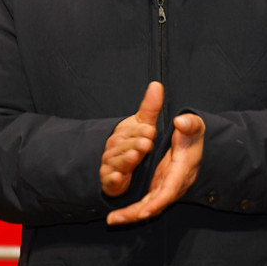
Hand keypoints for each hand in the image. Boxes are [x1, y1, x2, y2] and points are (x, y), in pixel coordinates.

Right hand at [100, 81, 162, 197]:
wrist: (115, 166)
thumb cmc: (132, 142)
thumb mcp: (143, 124)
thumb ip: (150, 107)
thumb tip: (157, 84)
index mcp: (125, 133)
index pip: (133, 131)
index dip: (141, 131)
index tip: (151, 130)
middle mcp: (115, 147)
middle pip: (125, 146)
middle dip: (135, 144)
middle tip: (147, 143)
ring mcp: (111, 164)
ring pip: (118, 161)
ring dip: (126, 160)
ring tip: (135, 157)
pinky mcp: (109, 181)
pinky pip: (110, 180)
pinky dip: (113, 179)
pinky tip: (119, 177)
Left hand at [107, 110, 204, 225]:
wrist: (193, 142)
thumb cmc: (191, 134)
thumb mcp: (194, 126)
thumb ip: (189, 124)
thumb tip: (181, 122)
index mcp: (182, 170)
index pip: (170, 190)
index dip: (157, 202)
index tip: (143, 212)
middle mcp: (175, 184)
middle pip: (156, 204)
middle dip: (136, 213)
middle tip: (115, 219)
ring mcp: (166, 188)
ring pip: (149, 207)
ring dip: (130, 215)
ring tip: (111, 220)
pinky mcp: (158, 188)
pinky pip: (146, 203)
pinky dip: (133, 211)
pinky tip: (117, 216)